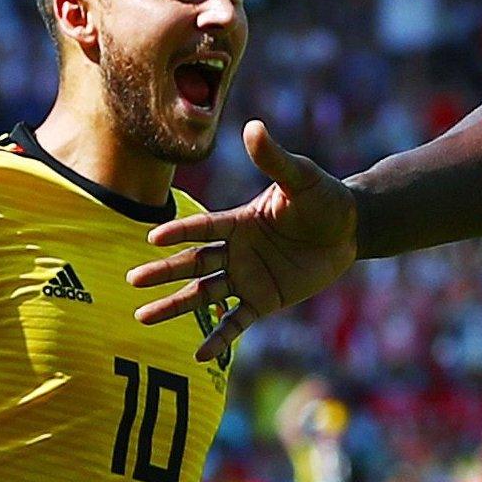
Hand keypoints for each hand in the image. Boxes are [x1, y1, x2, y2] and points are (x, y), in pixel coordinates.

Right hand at [128, 120, 357, 360]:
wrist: (350, 229)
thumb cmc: (324, 198)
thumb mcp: (300, 178)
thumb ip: (274, 159)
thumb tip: (253, 127)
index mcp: (239, 221)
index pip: (203, 228)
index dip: (180, 232)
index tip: (152, 238)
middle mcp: (236, 251)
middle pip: (193, 263)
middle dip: (163, 272)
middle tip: (132, 280)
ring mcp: (247, 277)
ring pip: (204, 294)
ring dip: (175, 305)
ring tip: (143, 317)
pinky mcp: (264, 300)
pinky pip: (236, 322)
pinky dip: (218, 337)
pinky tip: (198, 355)